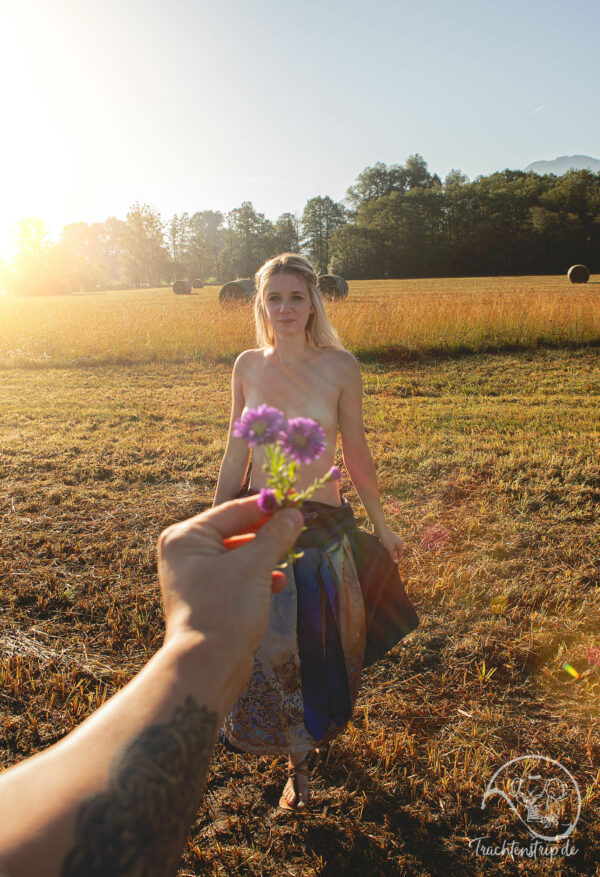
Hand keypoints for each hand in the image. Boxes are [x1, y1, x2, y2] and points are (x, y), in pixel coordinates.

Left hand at [158, 496, 302, 666]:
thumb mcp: (254, 566)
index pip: (233, 510)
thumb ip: (275, 535)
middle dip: (267, 531)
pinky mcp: (208, 597)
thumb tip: (294, 513)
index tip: (294, 498)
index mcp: (186, 537)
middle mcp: (186, 553)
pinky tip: (278, 583)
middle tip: (298, 523)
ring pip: (239, 554)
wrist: (207, 666)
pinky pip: (237, 576)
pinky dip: (257, 576)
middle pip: (235, 530)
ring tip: (290, 553)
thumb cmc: (225, 609)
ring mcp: (195, 576)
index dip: (267, 505)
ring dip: (265, 555)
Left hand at [374, 524, 403, 563]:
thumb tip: (396, 563)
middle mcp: (398, 542)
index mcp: (400, 544)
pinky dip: (386, 549)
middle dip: (392, 556)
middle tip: (387, 560)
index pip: (400, 555)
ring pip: (392, 549)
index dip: (396, 559)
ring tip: (384, 555)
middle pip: (396, 552)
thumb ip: (393, 556)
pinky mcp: (388, 539)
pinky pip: (389, 546)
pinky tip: (382, 550)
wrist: (380, 529)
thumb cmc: (386, 538)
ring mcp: (393, 540)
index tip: (391, 563)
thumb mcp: (390, 549)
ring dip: (389, 552)